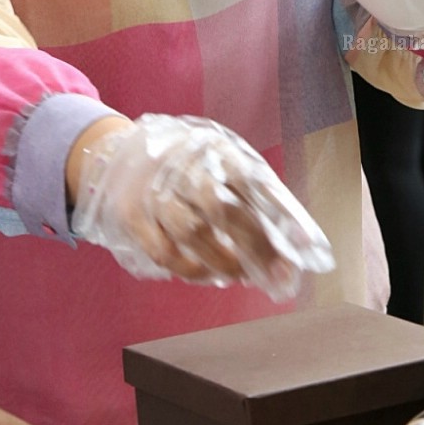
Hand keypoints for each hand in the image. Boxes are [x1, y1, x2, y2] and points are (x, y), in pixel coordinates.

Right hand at [69, 113, 333, 299]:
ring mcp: (153, 192)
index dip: (278, 213)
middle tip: (279, 275)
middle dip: (256, 247)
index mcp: (212, 149)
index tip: (303, 245)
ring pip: (192, 232)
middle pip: (222, 209)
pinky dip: (190, 269)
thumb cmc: (189, 166)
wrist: (120, 154)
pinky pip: (163, 251)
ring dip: (223, 261)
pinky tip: (208, 274)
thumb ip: (260, 195)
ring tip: (241, 274)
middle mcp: (181, 167)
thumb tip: (301, 241)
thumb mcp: (223, 163)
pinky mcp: (132, 216)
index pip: (250, 181)